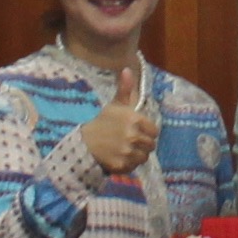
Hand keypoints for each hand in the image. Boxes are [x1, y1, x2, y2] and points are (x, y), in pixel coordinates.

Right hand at [78, 61, 158, 181]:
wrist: (83, 141)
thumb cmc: (102, 121)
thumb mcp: (115, 104)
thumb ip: (125, 89)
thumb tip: (128, 69)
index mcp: (134, 119)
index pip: (154, 131)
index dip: (147, 132)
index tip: (138, 131)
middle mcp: (133, 136)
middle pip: (151, 145)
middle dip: (143, 144)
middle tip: (131, 142)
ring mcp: (127, 151)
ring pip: (144, 157)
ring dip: (137, 155)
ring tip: (126, 150)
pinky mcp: (122, 165)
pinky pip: (134, 167)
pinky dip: (129, 164)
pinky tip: (120, 157)